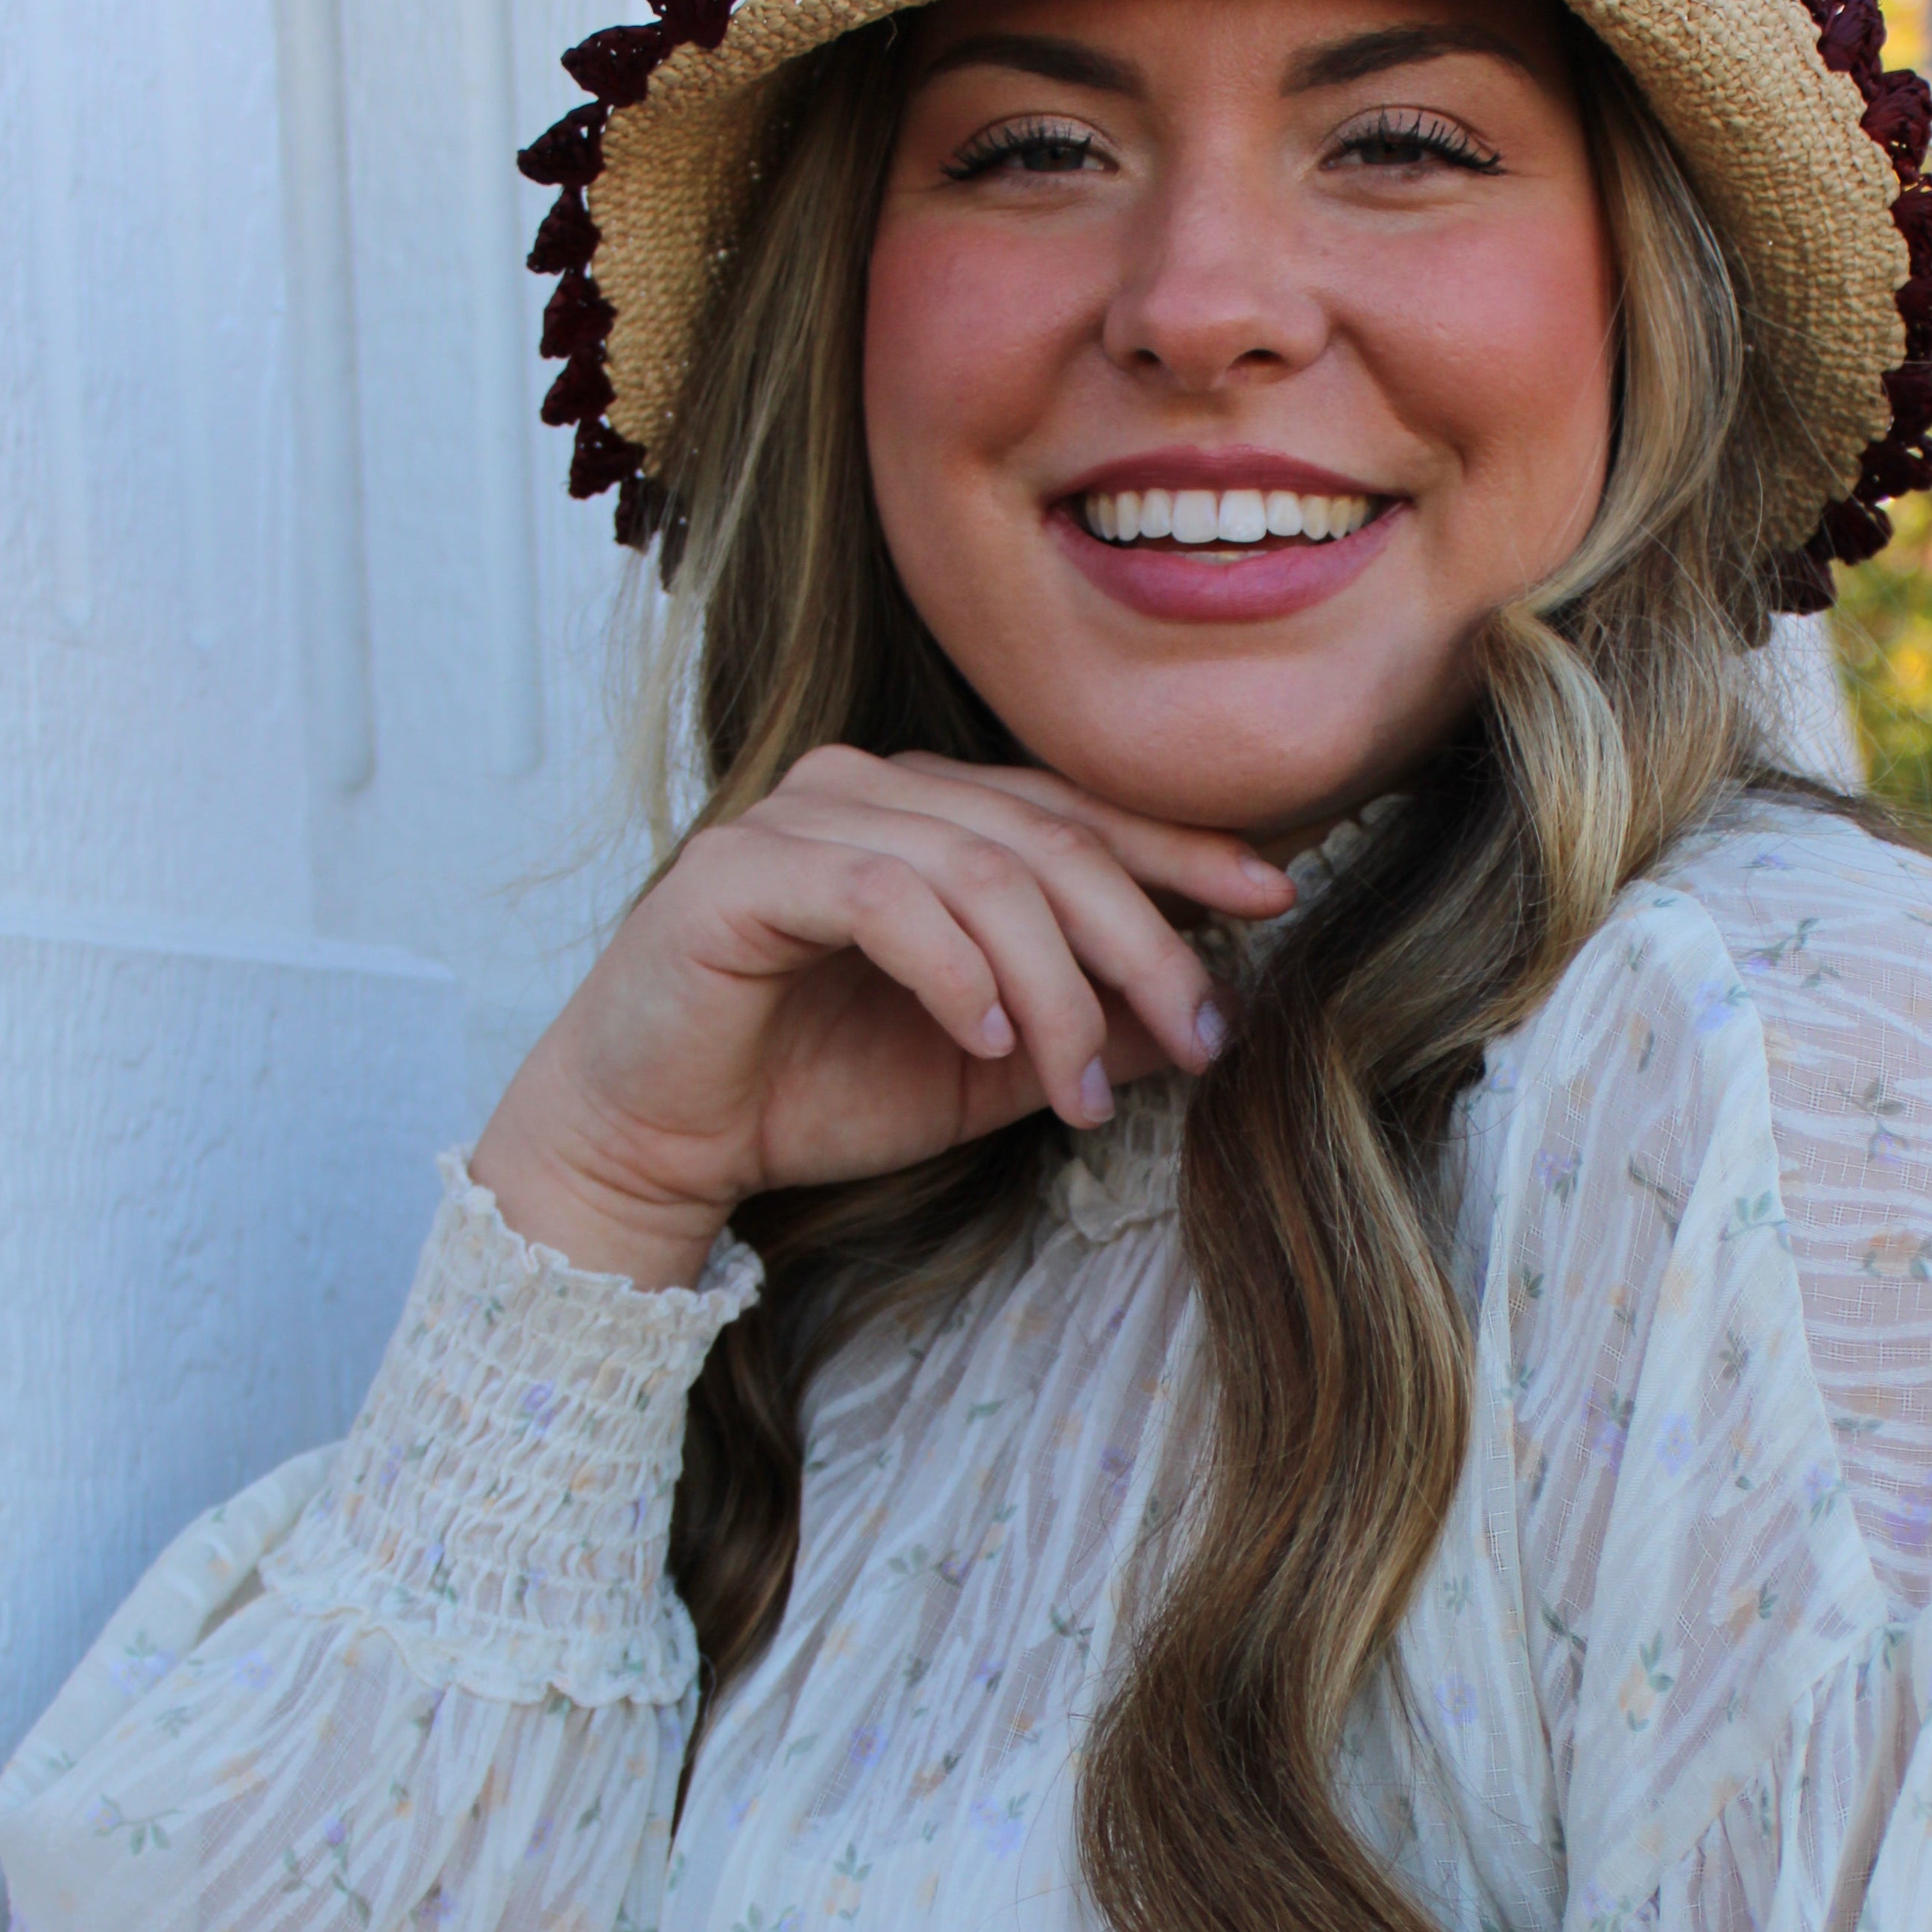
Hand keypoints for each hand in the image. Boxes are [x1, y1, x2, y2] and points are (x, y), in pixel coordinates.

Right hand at [470, 747, 1297, 1285]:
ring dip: (1053, 988)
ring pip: (981, 869)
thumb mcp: (991, 1070)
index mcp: (931, 814)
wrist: (658, 1142)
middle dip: (1141, 943)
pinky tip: (987, 1041)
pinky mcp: (740, 871)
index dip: (1181, 851)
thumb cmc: (812, 1091)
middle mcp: (871, 789)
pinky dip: (956, 970)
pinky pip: (885, 896)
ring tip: (1077, 1088)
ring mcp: (800, 818)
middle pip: (1047, 840)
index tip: (1274, 897)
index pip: (1078, 812)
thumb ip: (1091, 1030)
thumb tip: (1205, 1016)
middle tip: (1200, 1037)